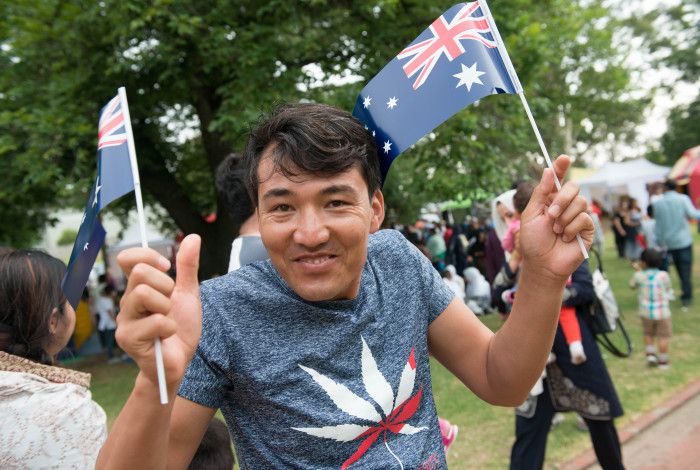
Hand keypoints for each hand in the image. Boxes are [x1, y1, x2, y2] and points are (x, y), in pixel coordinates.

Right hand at [115, 234, 201, 388]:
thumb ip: (188, 267)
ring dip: (167, 308)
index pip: (128, 258)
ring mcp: (124, 320)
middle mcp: (127, 301)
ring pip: (144, 294)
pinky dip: (169, 328)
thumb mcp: (188, 293)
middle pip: (140, 273)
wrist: (180, 361)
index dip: (147, 255)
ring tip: (168, 322)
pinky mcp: (127, 338)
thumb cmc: (181, 328)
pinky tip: (166, 337)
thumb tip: (193, 237)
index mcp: (139, 288)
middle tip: (170, 305)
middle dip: (165, 286)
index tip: (167, 267)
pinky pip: (155, 321)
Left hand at [519, 155, 593, 279]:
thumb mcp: (531, 215)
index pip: (558, 179)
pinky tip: (565, 238)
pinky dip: (571, 228)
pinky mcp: (587, 228)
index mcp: (551, 199)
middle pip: (574, 187)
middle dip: (562, 199)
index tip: (564, 158)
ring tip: (556, 231)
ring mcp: (578, 216)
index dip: (561, 167)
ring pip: (581, 202)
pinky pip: (585, 218)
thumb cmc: (534, 241)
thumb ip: (540, 193)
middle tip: (550, 215)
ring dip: (564, 218)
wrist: (542, 264)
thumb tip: (547, 171)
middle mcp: (566, 205)